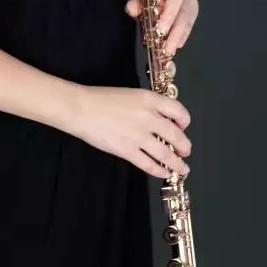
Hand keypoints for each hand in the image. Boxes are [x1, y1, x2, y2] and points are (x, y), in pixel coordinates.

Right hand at [67, 84, 191, 178]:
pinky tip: (163, 172)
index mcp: (149, 99)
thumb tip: (162, 122)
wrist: (82, 109)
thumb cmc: (103, 98)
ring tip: (182, 168)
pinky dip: (159, 170)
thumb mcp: (131, 94)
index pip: (178, 111)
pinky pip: (149, 164)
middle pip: (176, 135)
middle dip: (184, 146)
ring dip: (177, 163)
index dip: (184, 121)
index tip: (183, 127)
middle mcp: (149, 117)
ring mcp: (139, 136)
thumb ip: (148, 106)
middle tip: (185, 151)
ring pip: (166, 154)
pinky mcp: (128, 151)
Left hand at [125, 0, 199, 55]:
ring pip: (186, 10)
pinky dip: (182, 33)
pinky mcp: (191, 8)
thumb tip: (132, 6)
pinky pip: (190, 21)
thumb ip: (134, 2)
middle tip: (160, 30)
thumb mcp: (136, 0)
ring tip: (167, 46)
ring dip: (177, 30)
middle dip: (169, 13)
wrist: (151, 7)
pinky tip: (176, 44)